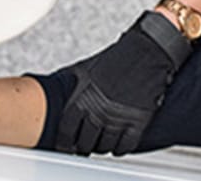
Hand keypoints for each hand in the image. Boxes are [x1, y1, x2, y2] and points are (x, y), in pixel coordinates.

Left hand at [56, 11, 190, 155]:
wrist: (148, 51)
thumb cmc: (118, 59)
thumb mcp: (86, 69)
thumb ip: (70, 86)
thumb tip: (53, 92)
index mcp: (82, 99)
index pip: (67, 133)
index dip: (66, 142)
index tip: (68, 145)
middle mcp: (99, 111)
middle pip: (85, 144)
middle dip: (85, 146)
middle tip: (87, 144)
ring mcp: (119, 118)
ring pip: (105, 147)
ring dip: (103, 147)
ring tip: (103, 142)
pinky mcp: (138, 121)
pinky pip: (126, 146)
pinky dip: (121, 148)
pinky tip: (119, 143)